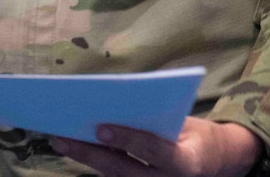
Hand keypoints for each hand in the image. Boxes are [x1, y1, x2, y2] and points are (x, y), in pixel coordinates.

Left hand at [50, 118, 264, 176]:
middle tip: (63, 137)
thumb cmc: (190, 132)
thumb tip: (114, 100)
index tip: (101, 127)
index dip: (128, 139)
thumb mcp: (183, 121)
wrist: (209, 160)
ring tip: (59, 140)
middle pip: (124, 169)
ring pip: (114, 175)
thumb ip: (154, 115)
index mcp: (187, 162)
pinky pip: (113, 176)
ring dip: (84, 158)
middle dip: (91, 153)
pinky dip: (92, 160)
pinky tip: (72, 145)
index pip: (154, 151)